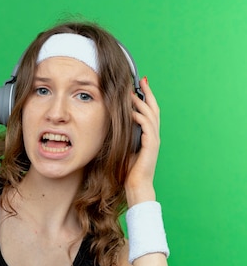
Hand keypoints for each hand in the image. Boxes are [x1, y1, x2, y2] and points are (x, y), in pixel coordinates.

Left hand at [125, 76, 159, 205]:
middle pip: (154, 108)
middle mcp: (153, 135)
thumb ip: (122, 136)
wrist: (136, 185)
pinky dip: (140, 117)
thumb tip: (112, 124)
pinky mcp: (151, 146)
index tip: (139, 85)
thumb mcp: (123, 148)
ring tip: (133, 93)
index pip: (149, 111)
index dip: (146, 98)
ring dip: (142, 102)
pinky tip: (132, 111)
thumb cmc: (128, 170)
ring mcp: (153, 140)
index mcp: (148, 135)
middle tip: (142, 80)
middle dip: (148, 93)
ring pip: (151, 115)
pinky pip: (147, 126)